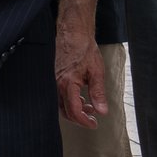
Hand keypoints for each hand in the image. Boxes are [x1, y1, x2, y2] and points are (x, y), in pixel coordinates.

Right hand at [55, 13, 104, 128]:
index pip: (74, 111)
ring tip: (89, 107)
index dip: (84, 121)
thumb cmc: (84, 49)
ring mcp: (55, 80)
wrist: (73, 33)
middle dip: (79, 118)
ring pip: (61, 104)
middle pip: (65, 111)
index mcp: (68, 84)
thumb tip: (102, 111)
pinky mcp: (55, 76)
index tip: (94, 124)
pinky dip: (70, 101)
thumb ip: (98, 93)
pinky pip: (60, 95)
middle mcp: (58, 84)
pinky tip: (82, 97)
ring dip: (75, 110)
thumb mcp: (96, 72)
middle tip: (92, 119)